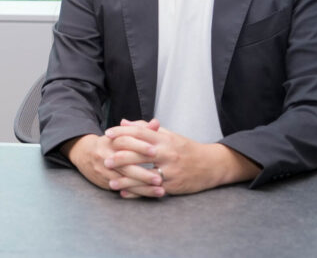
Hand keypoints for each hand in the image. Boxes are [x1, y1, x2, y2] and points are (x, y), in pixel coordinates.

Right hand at [61, 128, 163, 198]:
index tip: (155, 151)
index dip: (140, 146)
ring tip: (160, 190)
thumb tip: (156, 123)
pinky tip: (150, 194)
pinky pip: (122, 189)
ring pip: (124, 181)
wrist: (83, 154)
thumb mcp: (121, 134)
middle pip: (124, 165)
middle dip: (143, 173)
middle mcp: (105, 156)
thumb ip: (140, 129)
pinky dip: (137, 193)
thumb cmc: (108, 143)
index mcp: (110, 141)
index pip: (125, 141)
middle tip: (159, 178)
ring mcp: (104, 171)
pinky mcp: (104, 182)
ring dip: (143, 187)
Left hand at [104, 119, 259, 195]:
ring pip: (145, 175)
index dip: (122, 132)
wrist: (212, 165)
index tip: (107, 134)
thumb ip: (145, 129)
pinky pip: (152, 190)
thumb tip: (124, 122)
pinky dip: (138, 193)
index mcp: (164, 139)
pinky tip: (125, 194)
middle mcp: (167, 154)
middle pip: (140, 153)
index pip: (140, 133)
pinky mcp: (174, 186)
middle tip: (105, 159)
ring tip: (111, 182)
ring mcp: (171, 171)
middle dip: (120, 157)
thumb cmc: (186, 148)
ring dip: (126, 180)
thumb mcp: (168, 135)